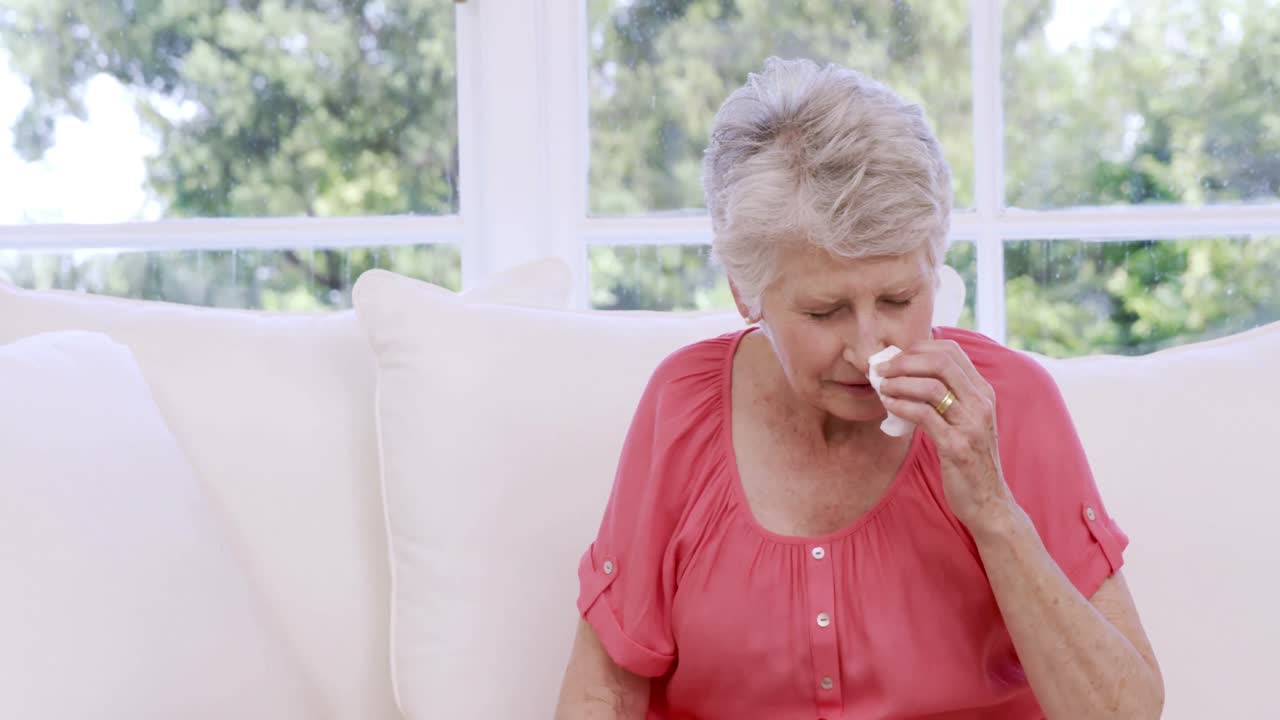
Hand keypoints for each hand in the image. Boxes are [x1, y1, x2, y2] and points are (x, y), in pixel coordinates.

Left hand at [871, 340, 1016, 533]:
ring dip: (899, 382)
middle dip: (904, 361)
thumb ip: (946, 398)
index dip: (919, 347)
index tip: (896, 356)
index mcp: (983, 392)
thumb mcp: (965, 421)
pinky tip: (888, 405)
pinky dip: (901, 405)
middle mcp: (981, 403)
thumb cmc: (969, 459)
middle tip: (881, 369)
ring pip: (931, 386)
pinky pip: (924, 415)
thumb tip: (907, 375)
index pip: (952, 351)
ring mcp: (971, 424)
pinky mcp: (957, 446)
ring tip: (881, 387)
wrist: (988, 501)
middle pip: (940, 362)